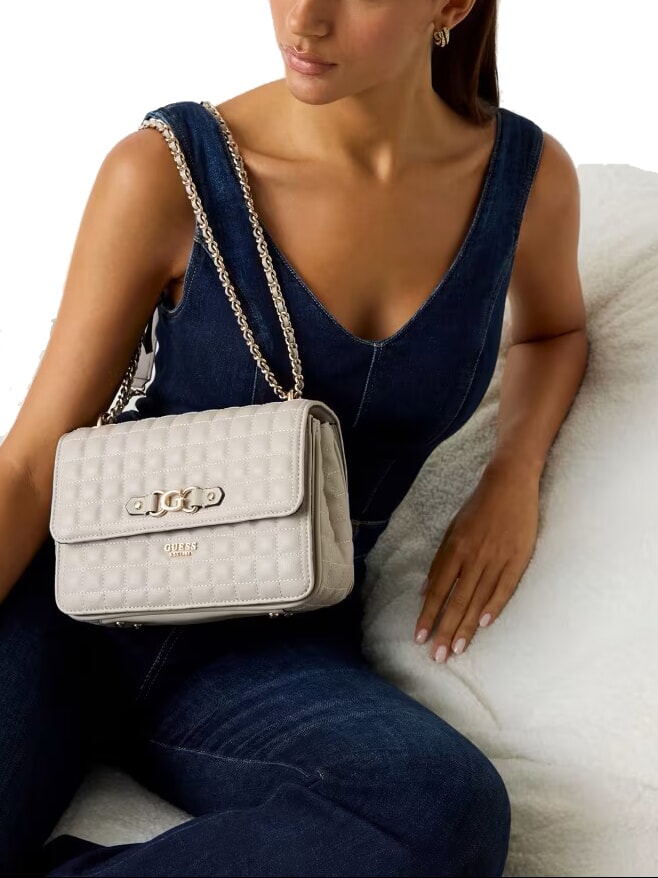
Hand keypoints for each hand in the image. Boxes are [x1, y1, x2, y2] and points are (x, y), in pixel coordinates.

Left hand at [414, 462, 539, 661]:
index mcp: (455, 549)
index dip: (429, 614)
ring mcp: (497, 557)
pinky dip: (494, 605)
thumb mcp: (453, 531)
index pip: (438, 590)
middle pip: (456, 600)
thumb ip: (441, 562)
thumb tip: (427, 591)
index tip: (419, 637)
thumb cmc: (478, 509)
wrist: (509, 484)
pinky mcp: (518, 557)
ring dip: (466, 626)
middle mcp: (473, 556)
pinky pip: (505, 587)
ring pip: (478, 599)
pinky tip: (484, 624)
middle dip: (444, 629)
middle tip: (436, 656)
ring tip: (456, 648)